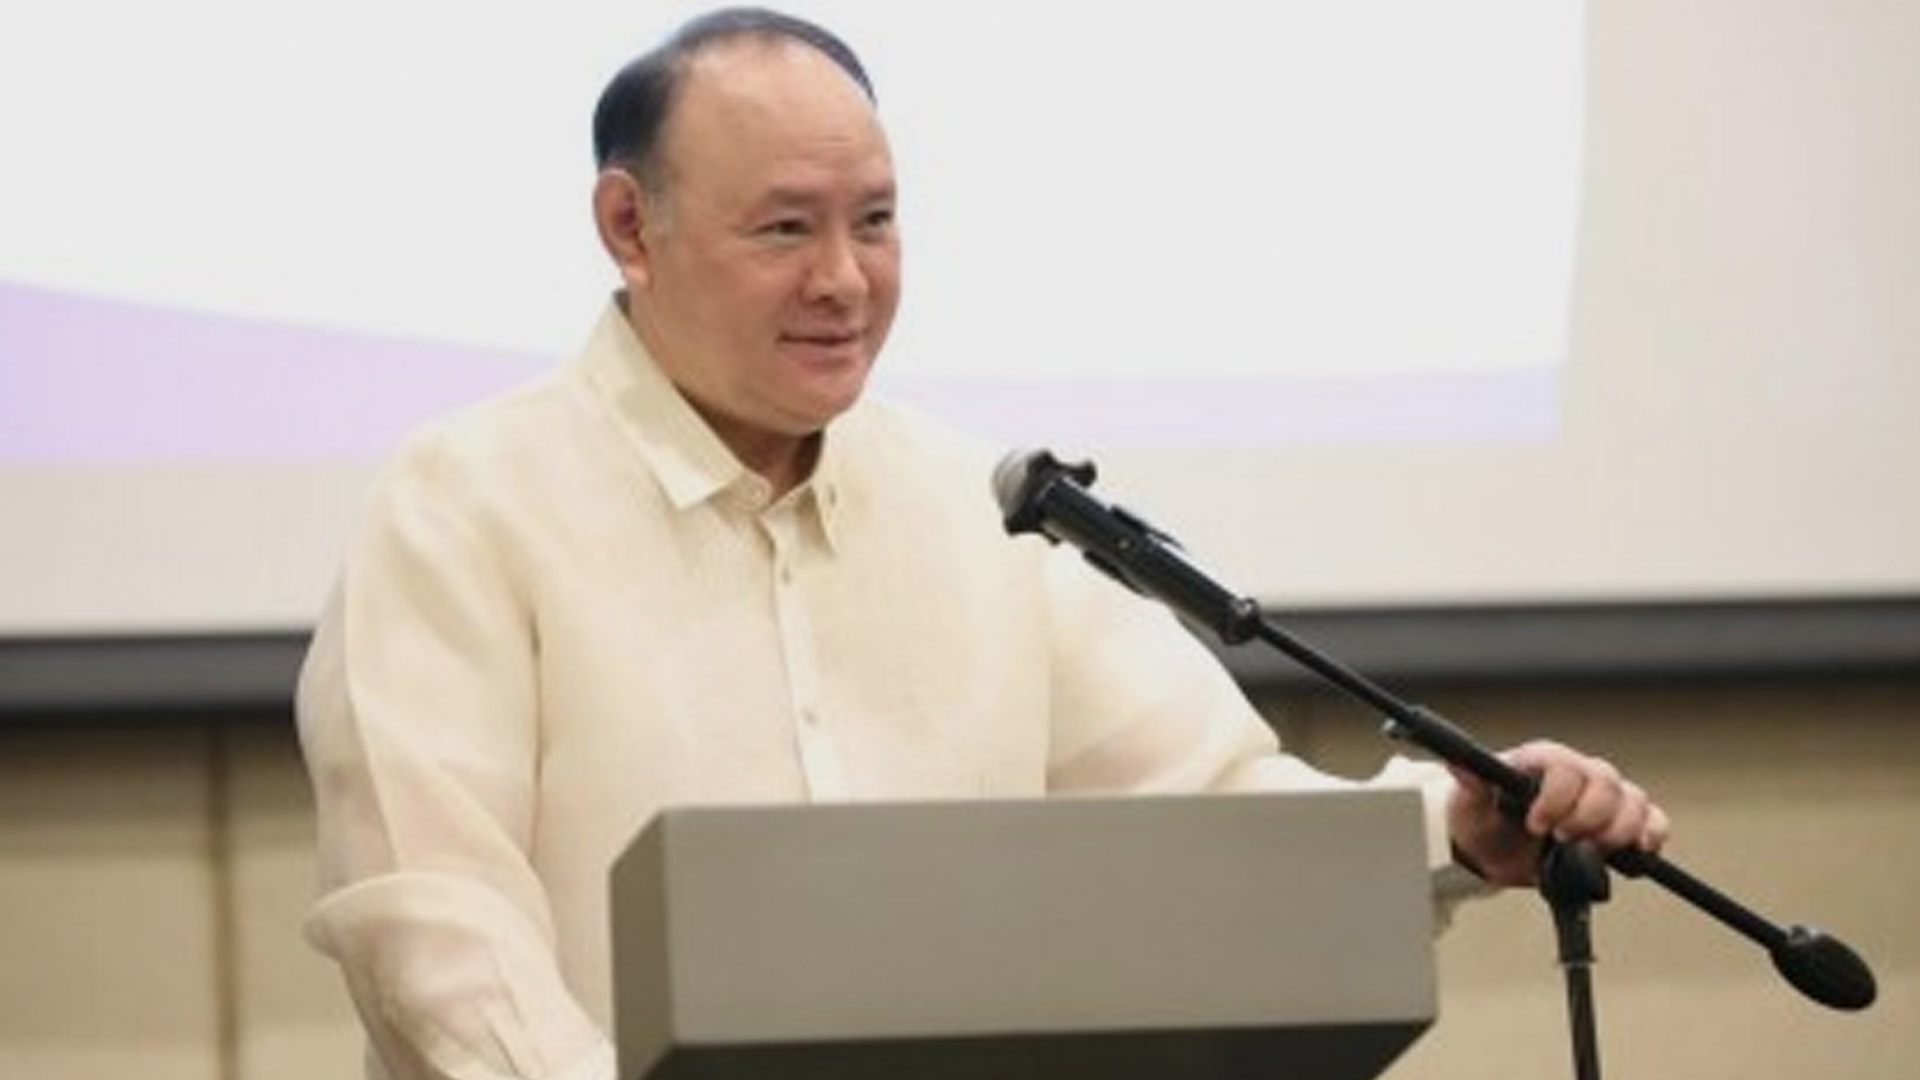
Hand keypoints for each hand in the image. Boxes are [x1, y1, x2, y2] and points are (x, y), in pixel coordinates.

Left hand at [1445, 739, 1670, 886]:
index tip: (1536, 824)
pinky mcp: (1618, 824)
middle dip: (1588, 817)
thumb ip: (1469, 784)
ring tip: (1589, 850)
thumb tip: (1459, 763)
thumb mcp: (1468, 804)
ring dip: (1618, 831)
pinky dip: (1650, 838)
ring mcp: (1603, 798)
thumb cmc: (1482, 818)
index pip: (1565, 768)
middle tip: (1562, 840)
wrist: (1493, 851)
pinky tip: (1633, 852)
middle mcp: (1579, 774)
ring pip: (1634, 802)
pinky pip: (1653, 822)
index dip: (1556, 798)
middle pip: (1606, 783)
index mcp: (1543, 760)